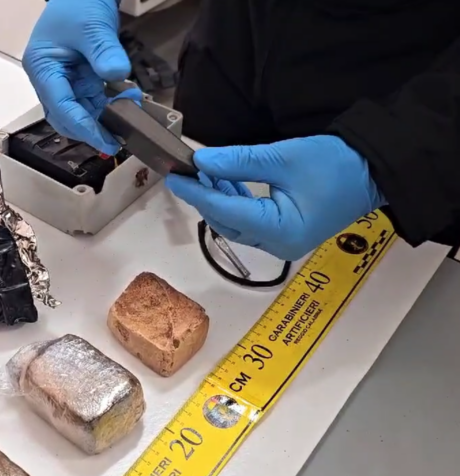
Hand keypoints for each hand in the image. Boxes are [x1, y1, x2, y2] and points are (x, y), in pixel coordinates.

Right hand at [23, 0, 133, 154]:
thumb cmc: (77, 3)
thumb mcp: (92, 26)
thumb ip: (104, 52)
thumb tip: (117, 74)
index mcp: (42, 67)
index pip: (60, 107)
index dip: (83, 127)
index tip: (105, 140)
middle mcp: (49, 79)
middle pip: (65, 117)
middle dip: (90, 131)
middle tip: (116, 140)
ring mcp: (64, 80)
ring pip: (79, 113)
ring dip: (102, 121)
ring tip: (127, 123)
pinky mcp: (79, 79)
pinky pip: (92, 102)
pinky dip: (108, 107)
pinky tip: (127, 104)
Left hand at [165, 135, 386, 260]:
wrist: (376, 171)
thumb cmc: (337, 164)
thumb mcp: (283, 157)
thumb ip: (239, 162)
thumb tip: (203, 161)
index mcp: (280, 230)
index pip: (224, 211)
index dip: (195, 192)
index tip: (174, 176)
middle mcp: (278, 244)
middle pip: (225, 223)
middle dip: (204, 197)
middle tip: (185, 171)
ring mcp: (282, 242)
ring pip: (235, 224)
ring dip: (217, 199)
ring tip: (205, 171)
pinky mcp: (285, 233)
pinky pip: (249, 222)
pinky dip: (234, 202)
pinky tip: (225, 181)